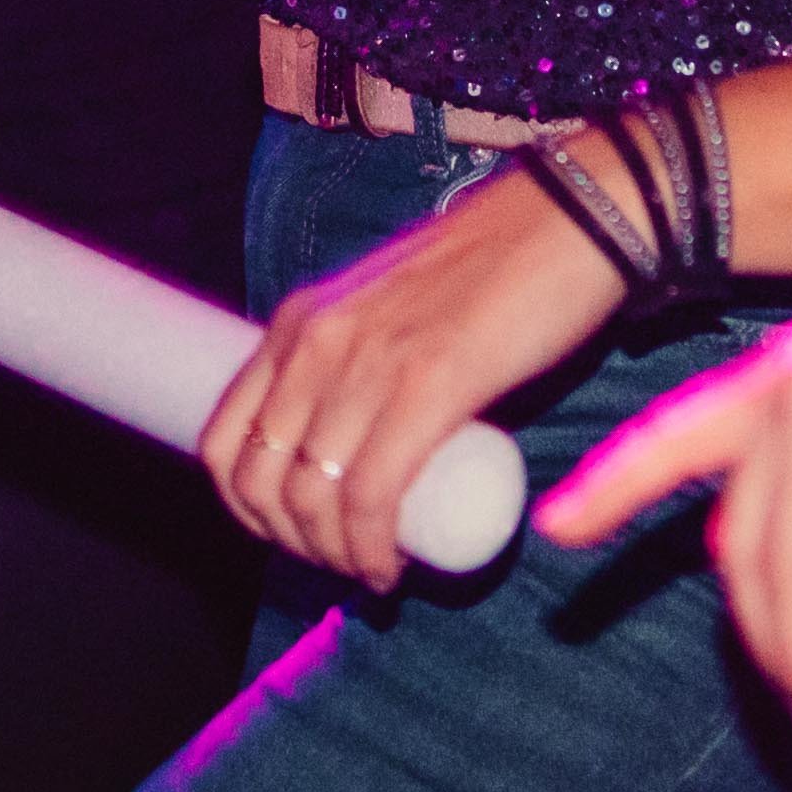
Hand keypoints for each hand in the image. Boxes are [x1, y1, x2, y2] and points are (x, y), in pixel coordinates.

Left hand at [194, 161, 623, 590]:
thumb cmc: (489, 273)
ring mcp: (368, 360)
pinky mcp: (429, 383)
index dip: (245, 507)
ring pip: (310, 496)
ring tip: (372, 569)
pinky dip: (371, 549)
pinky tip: (389, 569)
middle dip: (290, 542)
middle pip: (260, 478)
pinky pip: (372, 495)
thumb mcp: (388, 308)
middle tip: (340, 560)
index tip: (291, 534)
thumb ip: (363, 350)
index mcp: (299, 321)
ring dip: (332, 556)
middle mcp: (317, 339)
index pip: (222, 436)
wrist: (569, 222)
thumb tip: (356, 431)